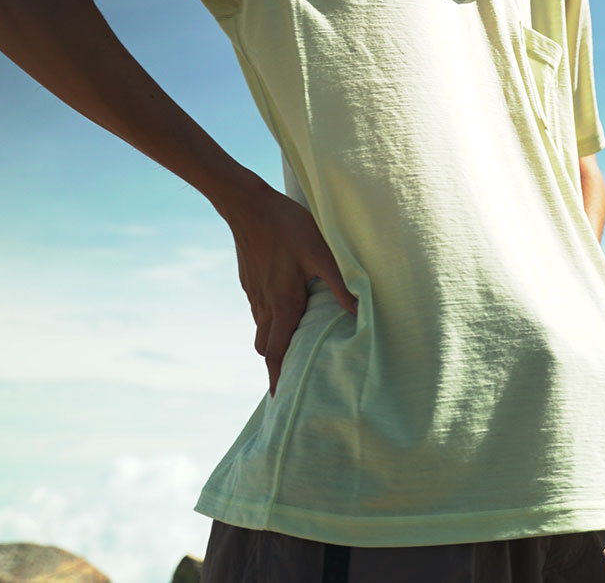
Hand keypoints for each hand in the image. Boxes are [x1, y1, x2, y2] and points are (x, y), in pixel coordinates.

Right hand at [223, 177, 356, 395]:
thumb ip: (339, 282)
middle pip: (266, 347)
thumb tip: (358, 311)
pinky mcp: (250, 281)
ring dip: (274, 342)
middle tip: (292, 374)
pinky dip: (270, 320)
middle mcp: (265, 304)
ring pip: (262, 329)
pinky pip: (259, 311)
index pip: (276, 352)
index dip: (277, 377)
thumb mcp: (319, 251)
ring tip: (292, 345)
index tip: (279, 399)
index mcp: (282, 303)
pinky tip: (285, 308)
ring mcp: (254, 293)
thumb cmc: (286, 226)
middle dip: (277, 364)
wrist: (246, 204)